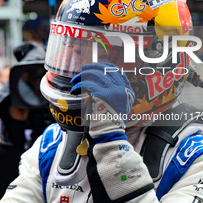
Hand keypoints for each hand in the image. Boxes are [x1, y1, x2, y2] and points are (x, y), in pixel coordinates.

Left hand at [70, 63, 153, 201]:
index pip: (117, 71)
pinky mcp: (102, 95)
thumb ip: (113, 95)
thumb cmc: (109, 124)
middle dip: (91, 67)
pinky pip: (88, 84)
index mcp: (128, 91)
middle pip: (106, 69)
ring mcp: (114, 91)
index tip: (94, 67)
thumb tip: (99, 84)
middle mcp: (123, 89)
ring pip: (96, 74)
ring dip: (82, 76)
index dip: (104, 66)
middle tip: (82, 70)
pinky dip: (79, 85)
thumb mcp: (117, 107)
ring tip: (74, 81)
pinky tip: (74, 90)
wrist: (109, 136)